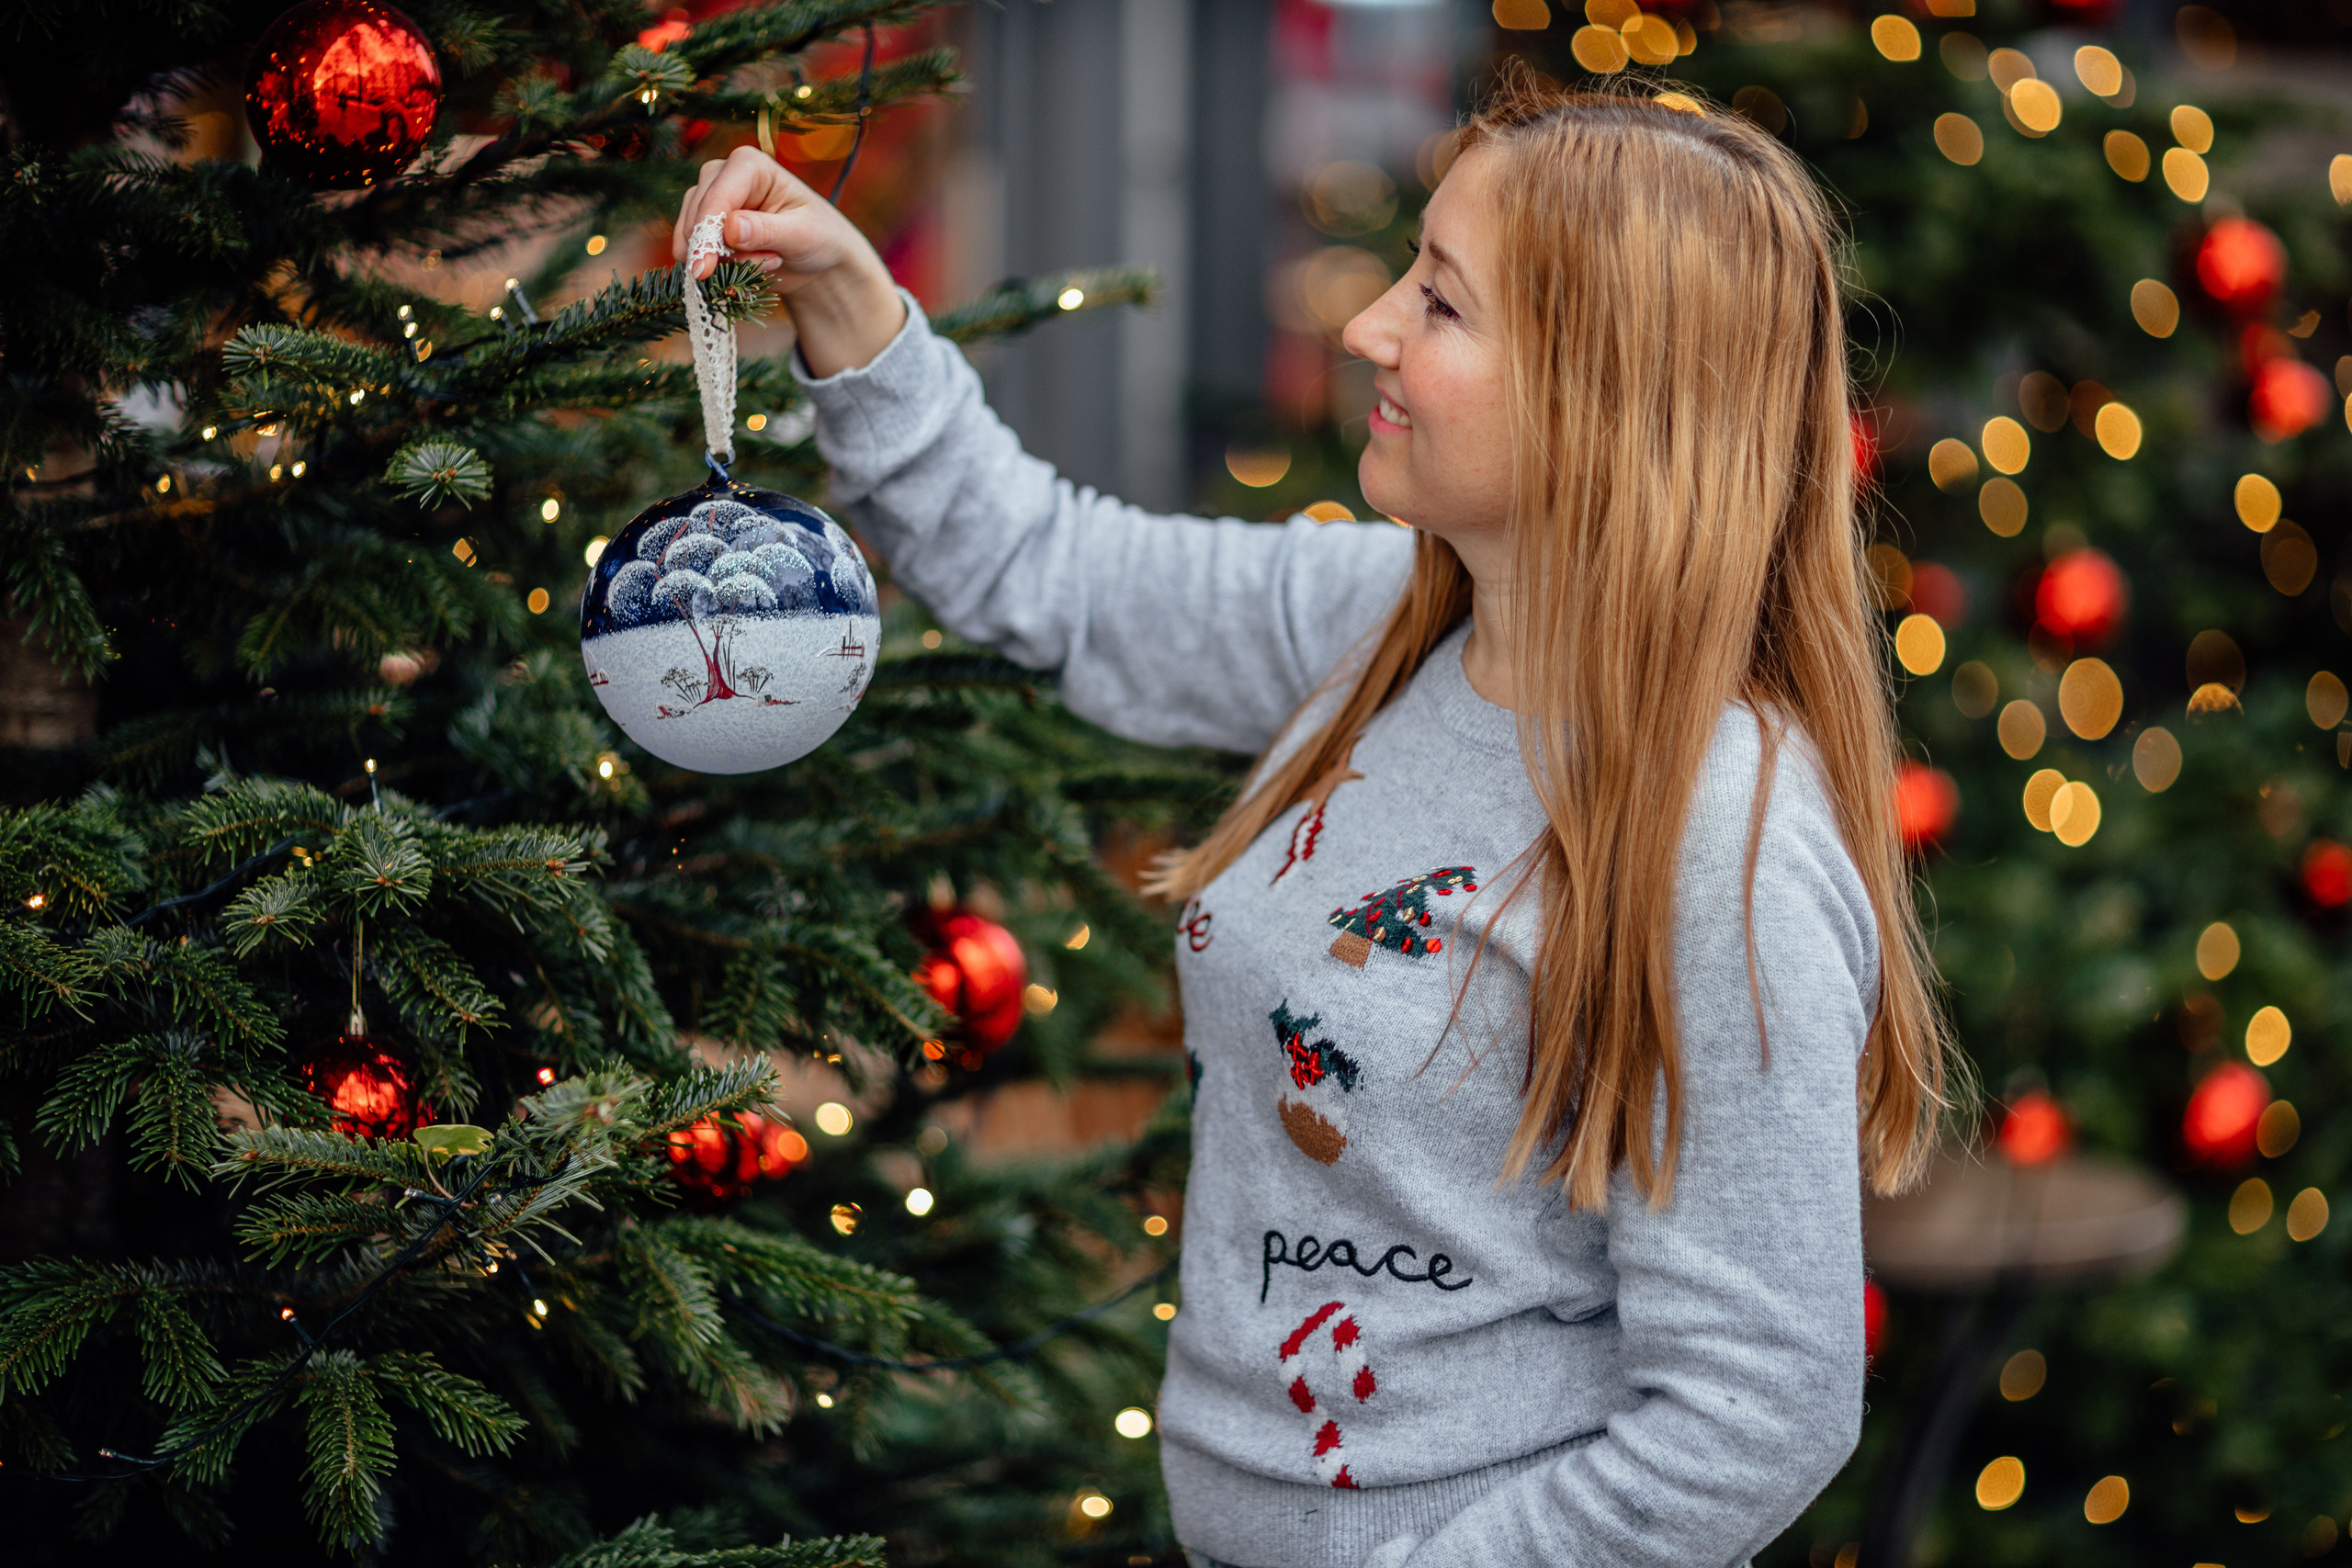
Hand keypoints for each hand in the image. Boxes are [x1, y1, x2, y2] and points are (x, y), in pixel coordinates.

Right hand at [673, 144, 906, 376]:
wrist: (817, 259)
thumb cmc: (817, 237)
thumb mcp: (800, 235)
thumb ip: (766, 231)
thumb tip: (729, 228)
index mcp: (748, 164)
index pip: (716, 196)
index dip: (707, 232)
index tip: (703, 268)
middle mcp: (721, 175)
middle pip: (696, 214)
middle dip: (719, 251)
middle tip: (766, 264)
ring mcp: (708, 199)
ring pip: (690, 234)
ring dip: (723, 261)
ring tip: (766, 262)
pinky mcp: (702, 224)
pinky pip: (690, 249)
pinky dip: (715, 266)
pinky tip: (746, 268)